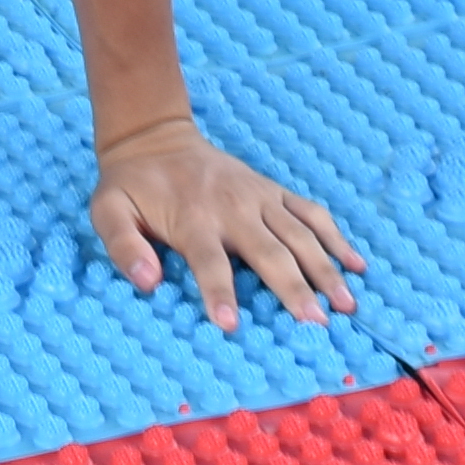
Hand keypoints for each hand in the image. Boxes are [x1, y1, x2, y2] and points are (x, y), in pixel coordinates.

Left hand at [88, 113, 364, 330]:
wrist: (155, 138)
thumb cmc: (131, 186)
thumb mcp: (108, 211)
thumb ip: (123, 246)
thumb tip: (147, 281)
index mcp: (192, 218)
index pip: (209, 261)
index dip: (219, 292)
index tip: (231, 326)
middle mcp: (232, 207)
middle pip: (269, 251)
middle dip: (293, 288)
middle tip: (316, 324)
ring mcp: (259, 197)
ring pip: (300, 234)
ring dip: (324, 269)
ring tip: (346, 304)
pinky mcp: (273, 191)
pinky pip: (311, 212)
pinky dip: (336, 237)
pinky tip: (356, 265)